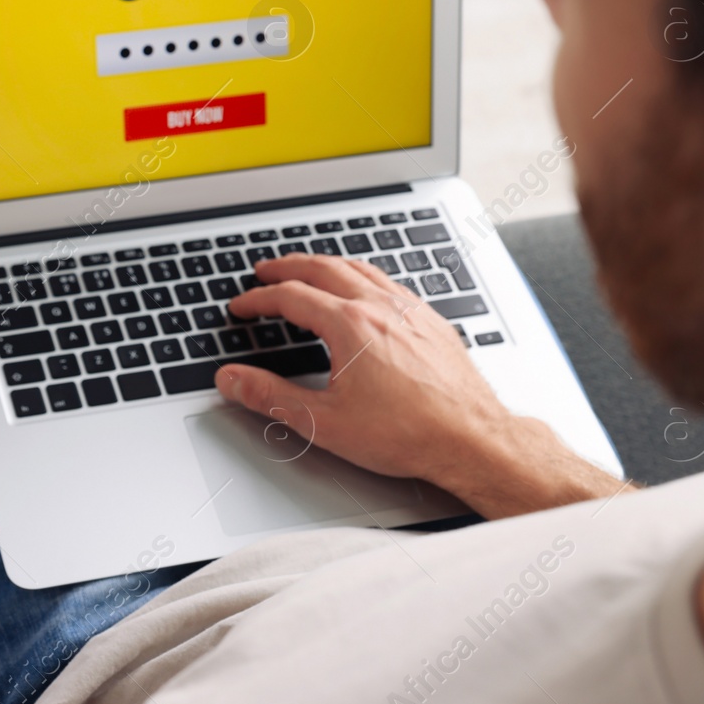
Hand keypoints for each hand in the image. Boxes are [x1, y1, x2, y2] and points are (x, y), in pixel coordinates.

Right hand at [215, 254, 621, 517]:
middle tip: (267, 270)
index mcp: (350, 325)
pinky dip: (363, 276)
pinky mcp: (432, 322)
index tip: (243, 305)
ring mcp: (410, 311)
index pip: (291, 297)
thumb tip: (233, 380)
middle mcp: (381, 308)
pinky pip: (390, 283)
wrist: (470, 438)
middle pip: (324, 269)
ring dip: (327, 264)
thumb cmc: (409, 433)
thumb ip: (270, 397)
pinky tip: (365, 290)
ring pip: (361, 270)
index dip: (259, 299)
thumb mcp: (324, 422)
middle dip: (289, 267)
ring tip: (310, 268)